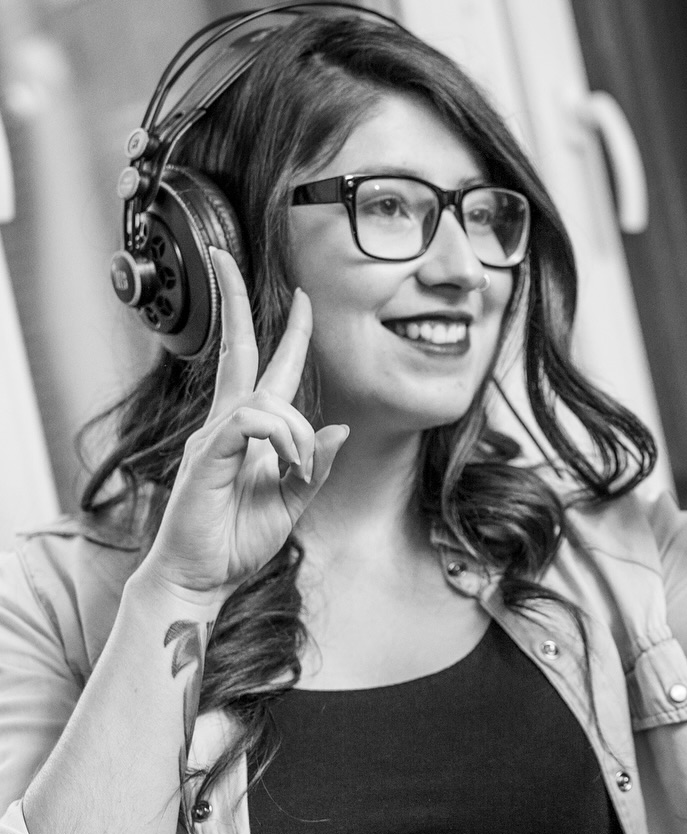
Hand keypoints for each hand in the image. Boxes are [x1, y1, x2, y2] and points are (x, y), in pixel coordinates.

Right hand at [140, 249, 348, 604]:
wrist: (201, 579)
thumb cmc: (238, 542)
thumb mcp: (293, 502)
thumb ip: (315, 465)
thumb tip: (338, 428)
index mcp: (248, 431)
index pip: (265, 367)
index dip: (287, 333)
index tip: (302, 297)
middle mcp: (225, 424)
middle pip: (236, 349)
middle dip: (234, 300)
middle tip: (225, 253)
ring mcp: (210, 437)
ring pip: (265, 400)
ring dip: (295, 430)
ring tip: (297, 471)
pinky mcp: (203, 456)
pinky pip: (247, 423)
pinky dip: (277, 437)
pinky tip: (285, 464)